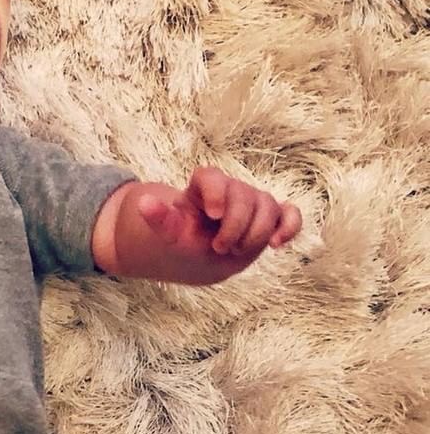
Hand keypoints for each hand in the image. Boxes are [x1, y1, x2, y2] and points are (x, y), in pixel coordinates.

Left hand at [136, 167, 301, 272]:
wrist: (194, 256)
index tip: (213, 215)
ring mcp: (251, 204)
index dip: (217, 192)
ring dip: (257, 231)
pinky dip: (290, 226)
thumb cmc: (179, 242)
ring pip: (268, 205)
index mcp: (201, 189)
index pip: (211, 177)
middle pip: (244, 193)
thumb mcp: (167, 235)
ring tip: (237, 250)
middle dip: (236, 224)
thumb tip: (142, 201)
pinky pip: (289, 214)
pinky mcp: (268, 220)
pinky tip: (277, 244)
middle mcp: (229, 191)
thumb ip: (159, 220)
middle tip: (219, 247)